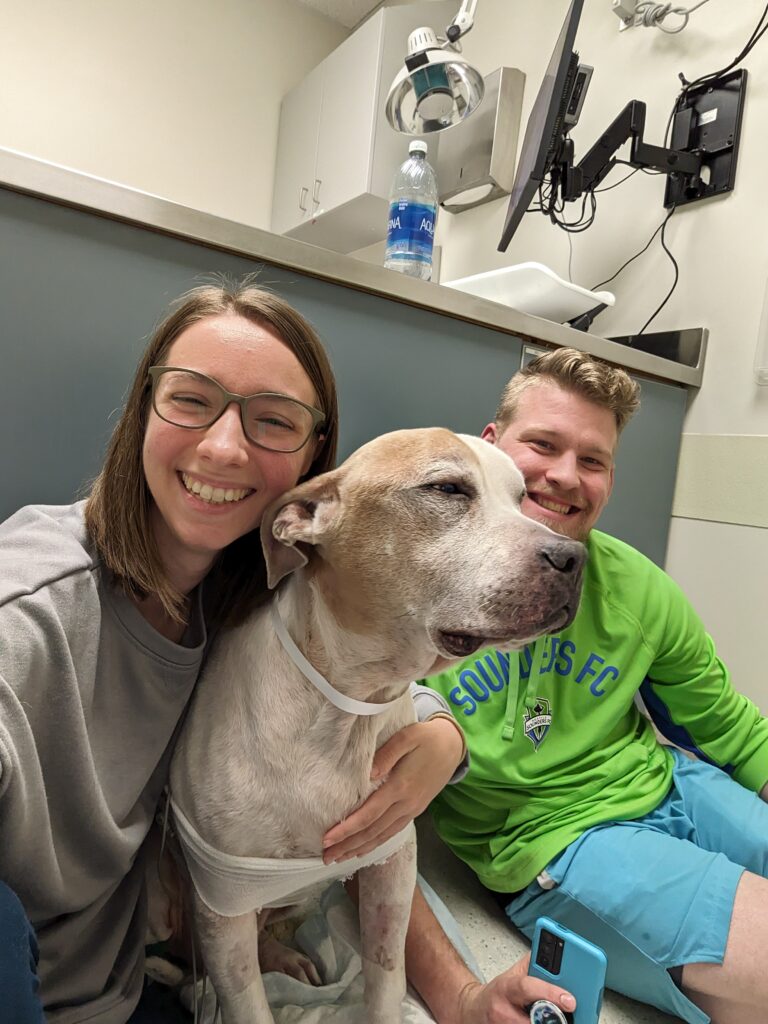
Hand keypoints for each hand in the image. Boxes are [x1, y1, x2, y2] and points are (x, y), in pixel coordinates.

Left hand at [322, 718, 463, 862]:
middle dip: (347, 845)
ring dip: (359, 849)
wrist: (453, 746)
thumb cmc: (426, 738)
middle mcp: (406, 804)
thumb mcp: (408, 737)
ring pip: (382, 836)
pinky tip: (362, 849)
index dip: (348, 829)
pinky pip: (391, 832)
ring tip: (337, 858)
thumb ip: (387, 754)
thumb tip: (367, 774)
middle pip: (373, 831)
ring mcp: (412, 810)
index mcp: (401, 786)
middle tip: (325, 857)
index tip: (328, 838)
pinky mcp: (415, 811)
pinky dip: (375, 844)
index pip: (369, 814)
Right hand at [458, 956, 575, 1023]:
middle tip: (567, 1017)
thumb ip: (533, 964)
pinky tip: (543, 1022)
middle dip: (553, 1019)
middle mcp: (502, 1010)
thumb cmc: (498, 992)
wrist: (475, 1009)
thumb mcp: (513, 973)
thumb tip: (556, 958)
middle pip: (534, 1019)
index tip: (570, 1000)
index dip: (551, 993)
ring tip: (557, 1019)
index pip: (528, 987)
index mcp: (506, 987)